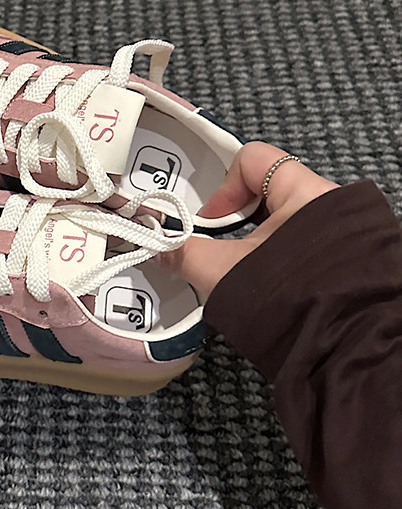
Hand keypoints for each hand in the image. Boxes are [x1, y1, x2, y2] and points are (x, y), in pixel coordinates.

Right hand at [156, 142, 338, 300]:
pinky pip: (304, 242)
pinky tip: (269, 283)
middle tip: (223, 245)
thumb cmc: (293, 302)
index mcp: (305, 193)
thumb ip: (183, 252)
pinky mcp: (347, 260)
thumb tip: (160, 247)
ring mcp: (342, 233)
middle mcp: (330, 205)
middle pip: (267, 190)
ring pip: (285, 219)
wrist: (340, 347)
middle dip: (238, 219)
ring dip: (259, 240)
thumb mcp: (222, 271)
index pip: (252, 160)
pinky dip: (281, 257)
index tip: (211, 221)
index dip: (223, 189)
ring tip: (246, 269)